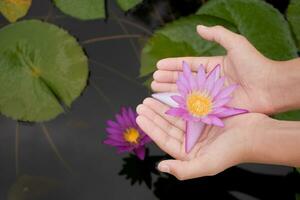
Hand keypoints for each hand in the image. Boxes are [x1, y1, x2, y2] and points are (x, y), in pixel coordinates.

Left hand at [136, 98, 268, 179]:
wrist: (257, 135)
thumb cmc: (233, 152)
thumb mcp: (207, 164)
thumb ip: (183, 170)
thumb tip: (161, 167)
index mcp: (190, 153)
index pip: (165, 140)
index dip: (152, 128)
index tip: (140, 117)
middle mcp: (192, 141)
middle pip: (168, 126)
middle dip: (154, 115)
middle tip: (142, 104)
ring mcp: (199, 128)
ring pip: (176, 116)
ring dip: (163, 107)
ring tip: (150, 98)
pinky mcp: (207, 116)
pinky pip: (187, 107)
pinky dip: (178, 101)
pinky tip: (168, 94)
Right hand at [151, 25, 278, 113]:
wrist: (269, 87)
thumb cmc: (255, 64)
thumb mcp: (236, 43)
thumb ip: (217, 35)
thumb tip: (199, 28)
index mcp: (213, 66)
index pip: (188, 64)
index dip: (173, 65)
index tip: (159, 65)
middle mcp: (209, 81)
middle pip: (183, 79)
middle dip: (167, 79)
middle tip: (153, 79)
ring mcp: (211, 96)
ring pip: (185, 93)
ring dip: (170, 91)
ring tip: (155, 89)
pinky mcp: (214, 108)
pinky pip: (194, 106)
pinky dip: (181, 105)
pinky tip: (168, 103)